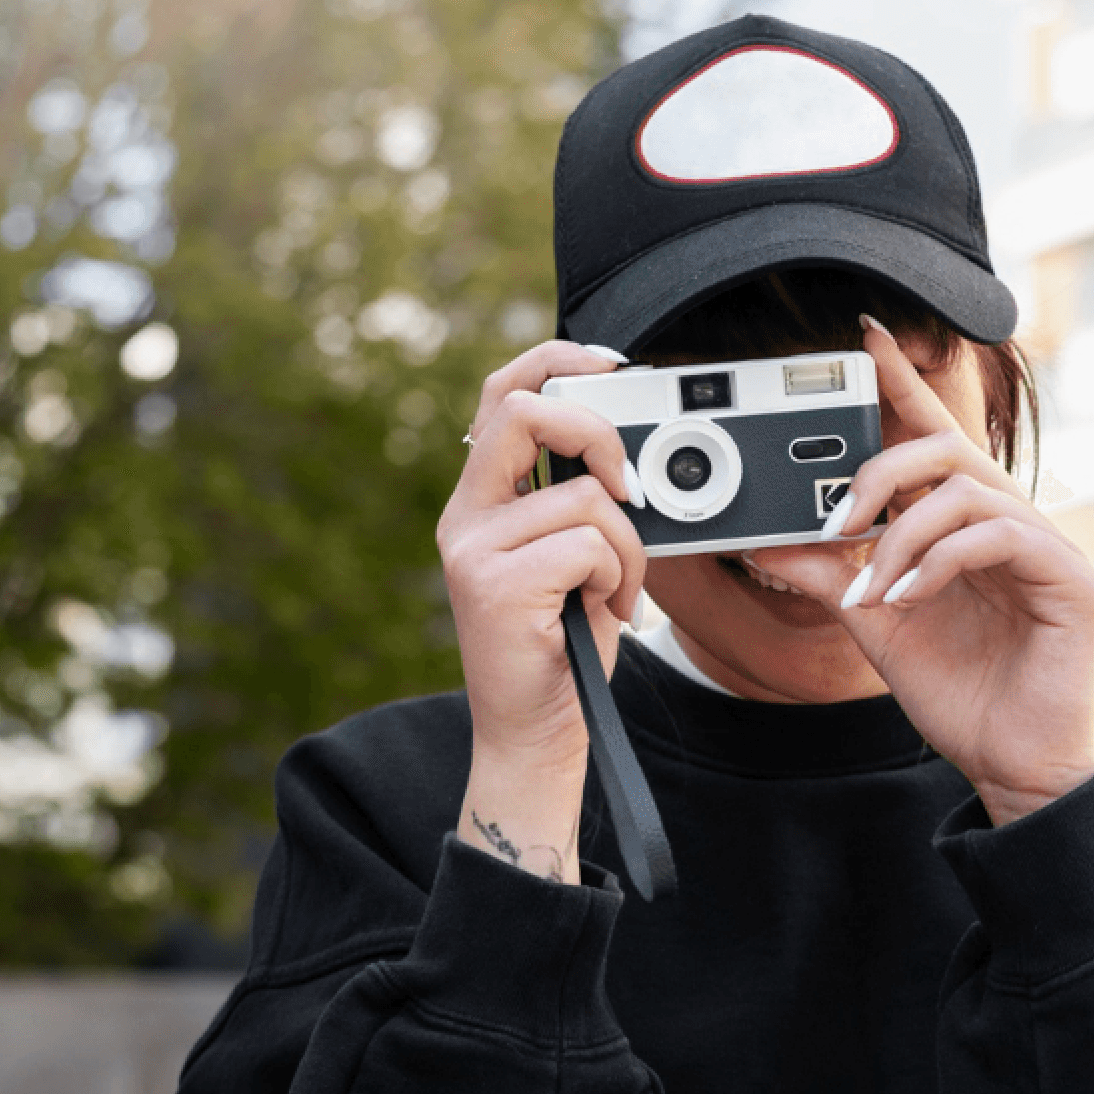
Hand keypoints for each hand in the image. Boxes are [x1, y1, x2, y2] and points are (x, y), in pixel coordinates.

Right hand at [439, 340, 646, 880]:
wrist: (536, 735)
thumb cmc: (563, 649)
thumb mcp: (571, 559)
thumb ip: (576, 500)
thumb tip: (622, 448)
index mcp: (481, 502)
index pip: (503, 393)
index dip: (556, 359)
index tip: (613, 364)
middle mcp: (464, 518)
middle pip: (526, 410)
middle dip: (599, 433)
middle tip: (629, 489)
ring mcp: (473, 550)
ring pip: (582, 497)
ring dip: (627, 548)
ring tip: (615, 593)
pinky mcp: (495, 585)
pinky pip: (588, 544)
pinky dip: (620, 579)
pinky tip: (606, 614)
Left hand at [751, 318, 1093, 825]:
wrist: (1014, 766)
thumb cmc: (963, 695)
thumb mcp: (879, 627)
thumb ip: (832, 578)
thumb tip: (766, 540)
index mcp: (968, 526)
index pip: (934, 437)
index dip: (902, 382)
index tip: (862, 337)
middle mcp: (1010, 523)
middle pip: (948, 448)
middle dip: (880, 471)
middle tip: (837, 521)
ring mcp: (1045, 547)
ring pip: (967, 489)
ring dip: (902, 534)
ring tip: (875, 588)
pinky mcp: (1069, 578)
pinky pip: (996, 536)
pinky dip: (938, 562)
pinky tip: (906, 599)